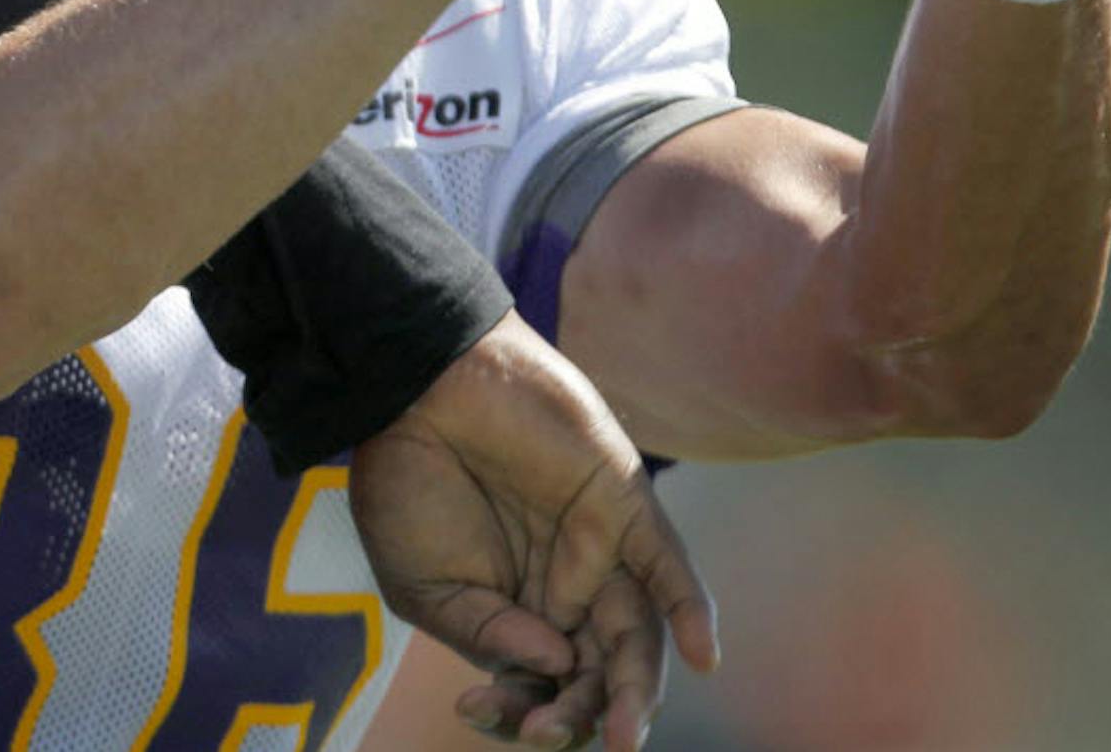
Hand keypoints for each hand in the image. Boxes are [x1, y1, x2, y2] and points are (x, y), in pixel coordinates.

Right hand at [349, 313, 716, 751]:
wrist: (417, 392)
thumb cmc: (406, 484)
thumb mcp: (424, 587)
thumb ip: (487, 636)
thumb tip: (557, 665)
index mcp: (513, 610)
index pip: (539, 686)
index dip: (520, 715)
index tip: (478, 710)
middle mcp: (563, 588)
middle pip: (596, 673)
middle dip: (578, 714)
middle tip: (550, 732)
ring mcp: (597, 549)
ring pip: (636, 636)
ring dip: (637, 691)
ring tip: (626, 736)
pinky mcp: (623, 506)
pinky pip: (669, 568)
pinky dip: (692, 612)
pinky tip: (704, 659)